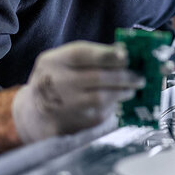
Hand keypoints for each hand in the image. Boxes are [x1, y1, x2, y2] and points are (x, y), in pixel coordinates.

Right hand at [11, 40, 143, 143]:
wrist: (35, 112)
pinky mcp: (73, 123)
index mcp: (53, 61)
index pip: (82, 54)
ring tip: (132, 88)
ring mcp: (64, 105)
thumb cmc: (57, 78)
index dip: (108, 54)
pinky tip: (118, 100)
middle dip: (124, 76)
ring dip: (123, 92)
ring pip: (102, 98)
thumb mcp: (63, 60)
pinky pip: (101, 112)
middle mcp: (56, 82)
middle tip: (139, 77)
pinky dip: (114, 105)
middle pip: (97, 77)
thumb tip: (124, 51)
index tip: (127, 56)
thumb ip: (90, 54)